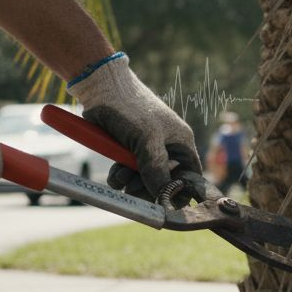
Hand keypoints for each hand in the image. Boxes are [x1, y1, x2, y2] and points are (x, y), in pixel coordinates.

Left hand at [67, 53, 201, 199]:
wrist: (101, 89)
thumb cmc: (131, 108)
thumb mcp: (147, 140)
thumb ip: (157, 170)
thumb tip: (164, 197)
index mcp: (181, 144)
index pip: (190, 177)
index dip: (180, 191)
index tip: (165, 202)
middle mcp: (166, 149)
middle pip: (164, 183)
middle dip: (147, 188)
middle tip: (133, 188)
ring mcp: (146, 151)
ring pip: (142, 181)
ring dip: (130, 183)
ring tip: (120, 173)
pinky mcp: (127, 151)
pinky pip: (127, 175)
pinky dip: (119, 176)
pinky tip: (114, 169)